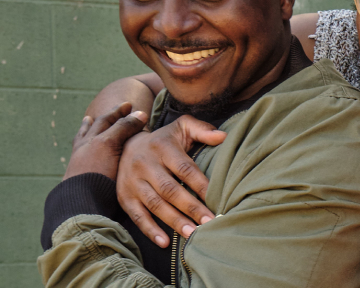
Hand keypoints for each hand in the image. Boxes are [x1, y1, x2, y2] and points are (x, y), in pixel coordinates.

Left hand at [64, 103, 147, 180]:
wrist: (83, 203)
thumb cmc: (97, 173)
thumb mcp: (110, 144)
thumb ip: (123, 128)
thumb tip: (141, 113)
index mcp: (92, 141)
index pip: (107, 120)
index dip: (119, 112)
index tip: (129, 105)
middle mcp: (85, 150)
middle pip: (94, 128)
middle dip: (106, 118)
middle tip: (115, 110)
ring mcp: (82, 164)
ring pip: (84, 140)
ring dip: (89, 129)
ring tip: (88, 121)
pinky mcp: (85, 179)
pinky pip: (82, 153)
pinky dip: (85, 144)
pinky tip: (86, 147)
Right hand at [117, 115, 226, 247]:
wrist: (127, 144)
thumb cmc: (164, 140)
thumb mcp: (182, 127)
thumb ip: (202, 129)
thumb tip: (223, 137)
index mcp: (162, 147)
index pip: (184, 168)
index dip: (200, 184)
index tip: (216, 198)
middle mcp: (145, 165)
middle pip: (170, 190)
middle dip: (191, 207)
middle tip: (209, 222)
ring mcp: (132, 182)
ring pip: (154, 205)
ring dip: (174, 221)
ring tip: (193, 235)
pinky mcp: (124, 197)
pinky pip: (136, 216)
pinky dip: (150, 230)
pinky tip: (165, 242)